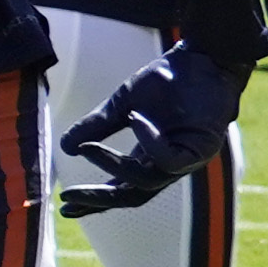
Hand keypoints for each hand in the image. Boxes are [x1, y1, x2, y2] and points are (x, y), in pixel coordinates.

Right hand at [59, 44, 247, 216]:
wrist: (202, 58)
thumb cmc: (167, 80)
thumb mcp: (122, 105)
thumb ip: (96, 126)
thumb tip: (64, 148)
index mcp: (148, 156)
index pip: (122, 188)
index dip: (94, 200)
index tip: (65, 207)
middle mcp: (167, 164)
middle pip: (133, 196)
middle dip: (99, 199)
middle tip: (68, 197)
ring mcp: (187, 160)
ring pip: (147, 182)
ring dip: (114, 166)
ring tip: (89, 149)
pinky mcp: (203, 149)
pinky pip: (169, 160)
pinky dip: (149, 144)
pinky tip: (135, 120)